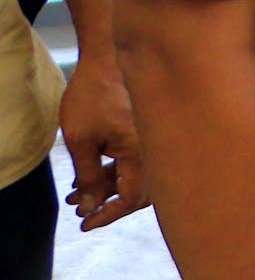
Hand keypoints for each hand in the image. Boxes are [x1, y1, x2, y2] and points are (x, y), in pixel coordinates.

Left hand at [58, 60, 148, 229]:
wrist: (108, 57)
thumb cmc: (94, 94)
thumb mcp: (81, 140)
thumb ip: (88, 176)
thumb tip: (89, 206)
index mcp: (141, 153)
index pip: (131, 198)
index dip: (108, 214)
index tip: (86, 223)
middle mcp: (154, 150)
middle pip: (140, 193)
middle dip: (109, 206)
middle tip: (83, 214)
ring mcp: (151, 141)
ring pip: (134, 177)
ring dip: (107, 190)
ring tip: (75, 195)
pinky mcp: (144, 133)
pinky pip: (134, 162)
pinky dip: (113, 173)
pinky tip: (89, 174)